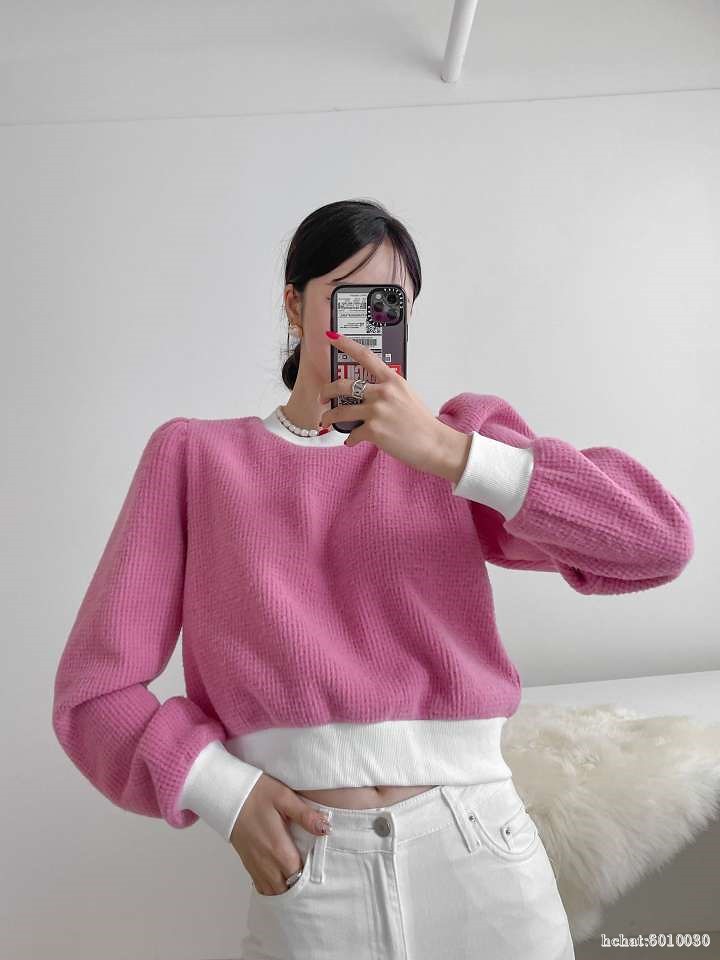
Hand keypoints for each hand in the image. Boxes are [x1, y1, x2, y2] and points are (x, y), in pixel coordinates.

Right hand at [229, 773, 330, 895]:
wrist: (228, 796)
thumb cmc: (257, 794)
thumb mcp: (284, 797)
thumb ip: (305, 815)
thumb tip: (325, 828)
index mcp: (278, 848)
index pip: (299, 876)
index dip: (311, 876)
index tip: (320, 870)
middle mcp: (266, 862)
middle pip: (287, 889)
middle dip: (300, 886)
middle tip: (311, 875)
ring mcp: (255, 865)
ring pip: (273, 892)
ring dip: (286, 889)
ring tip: (298, 879)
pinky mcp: (248, 863)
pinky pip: (261, 886)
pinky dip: (273, 888)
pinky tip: (281, 878)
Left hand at [319, 329, 470, 480]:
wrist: (434, 443)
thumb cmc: (422, 422)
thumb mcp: (408, 395)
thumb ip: (389, 389)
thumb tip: (372, 391)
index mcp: (392, 380)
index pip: (365, 356)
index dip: (346, 344)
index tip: (332, 337)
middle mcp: (382, 392)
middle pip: (343, 385)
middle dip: (327, 391)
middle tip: (323, 396)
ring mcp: (376, 411)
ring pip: (340, 411)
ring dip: (329, 417)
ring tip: (326, 421)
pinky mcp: (373, 430)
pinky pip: (352, 434)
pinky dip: (349, 439)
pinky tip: (351, 441)